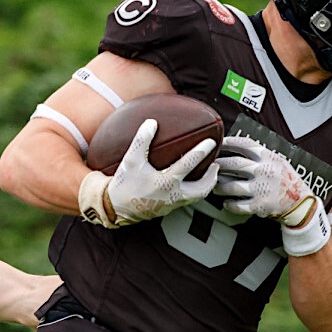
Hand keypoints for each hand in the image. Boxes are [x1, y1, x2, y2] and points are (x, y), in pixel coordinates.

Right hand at [79, 119, 218, 226]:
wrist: (116, 208)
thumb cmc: (124, 183)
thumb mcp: (130, 160)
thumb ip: (142, 141)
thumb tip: (152, 122)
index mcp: (165, 182)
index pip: (188, 164)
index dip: (200, 151)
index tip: (210, 142)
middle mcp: (172, 195)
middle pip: (201, 188)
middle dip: (212, 177)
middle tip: (216, 164)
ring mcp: (172, 204)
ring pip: (197, 197)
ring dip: (205, 185)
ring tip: (209, 174)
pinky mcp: (169, 209)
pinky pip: (188, 199)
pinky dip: (195, 191)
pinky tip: (192, 182)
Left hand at [213, 135, 329, 254]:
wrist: (300, 203)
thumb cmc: (286, 181)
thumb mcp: (278, 161)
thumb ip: (260, 155)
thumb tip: (236, 146)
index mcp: (269, 157)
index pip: (246, 145)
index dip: (229, 142)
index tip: (219, 143)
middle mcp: (265, 171)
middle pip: (234, 164)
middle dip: (219, 164)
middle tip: (210, 167)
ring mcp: (262, 189)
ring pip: (232, 186)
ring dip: (219, 187)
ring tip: (215, 187)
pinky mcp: (260, 205)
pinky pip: (237, 205)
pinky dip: (229, 205)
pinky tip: (226, 203)